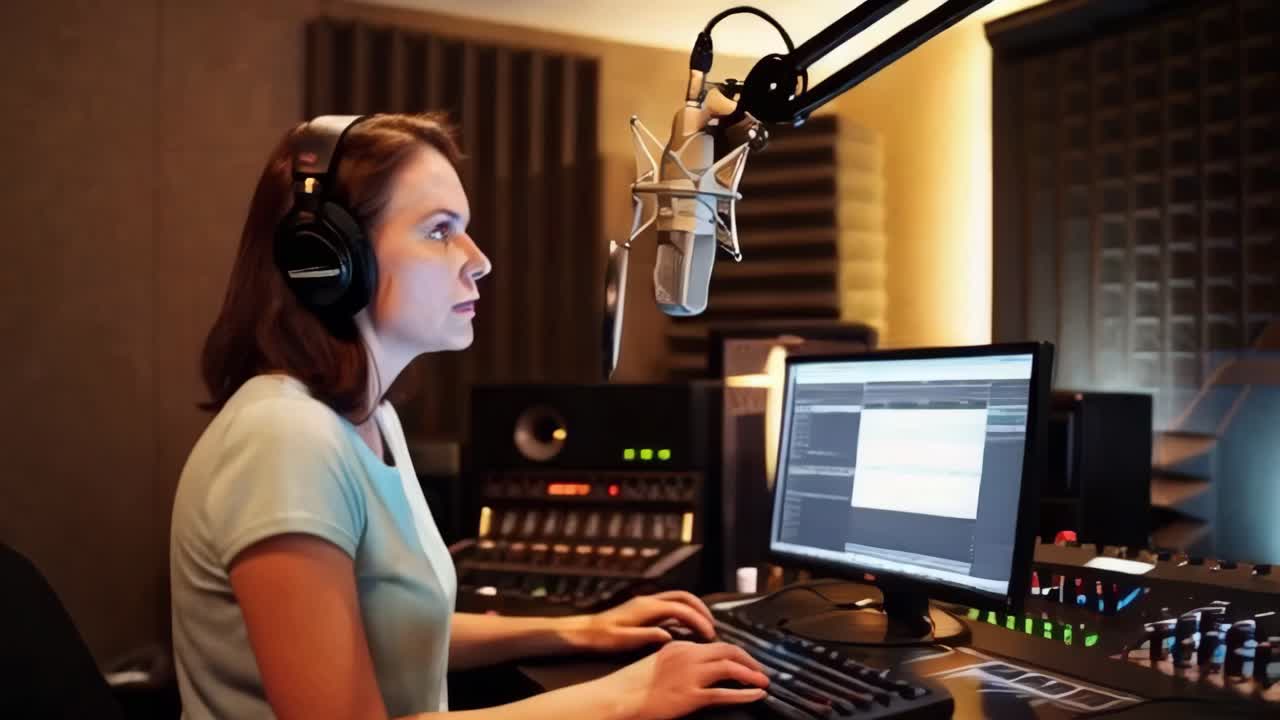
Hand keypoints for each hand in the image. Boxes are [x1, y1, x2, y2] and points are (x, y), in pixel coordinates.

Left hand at [571, 591, 716, 652]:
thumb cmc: (602, 638)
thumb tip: (668, 635)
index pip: (681, 609)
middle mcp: (649, 601)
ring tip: (704, 626)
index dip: (698, 620)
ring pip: (678, 598)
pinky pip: (670, 605)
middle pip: (684, 597)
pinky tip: (685, 627)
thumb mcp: (624, 641)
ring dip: (694, 609)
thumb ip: (647, 636)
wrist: (585, 631)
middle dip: (701, 609)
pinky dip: (683, 612)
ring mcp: (646, 603)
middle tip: (712, 627)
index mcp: (647, 608)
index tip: (709, 635)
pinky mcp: (643, 608)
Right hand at [595, 641, 768, 719]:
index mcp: (681, 647)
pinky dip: (745, 693)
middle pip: (729, 651)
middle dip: (749, 660)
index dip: (736, 653)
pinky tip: (757, 695)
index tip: (746, 661)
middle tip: (761, 670)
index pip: (717, 644)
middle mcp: (689, 656)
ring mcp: (691, 676)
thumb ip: (677, 659)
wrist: (619, 696)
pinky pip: (726, 694)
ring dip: (751, 674)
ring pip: (731, 668)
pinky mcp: (691, 696)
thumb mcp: (657, 662)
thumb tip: (695, 663)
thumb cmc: (633, 684)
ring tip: (763, 682)